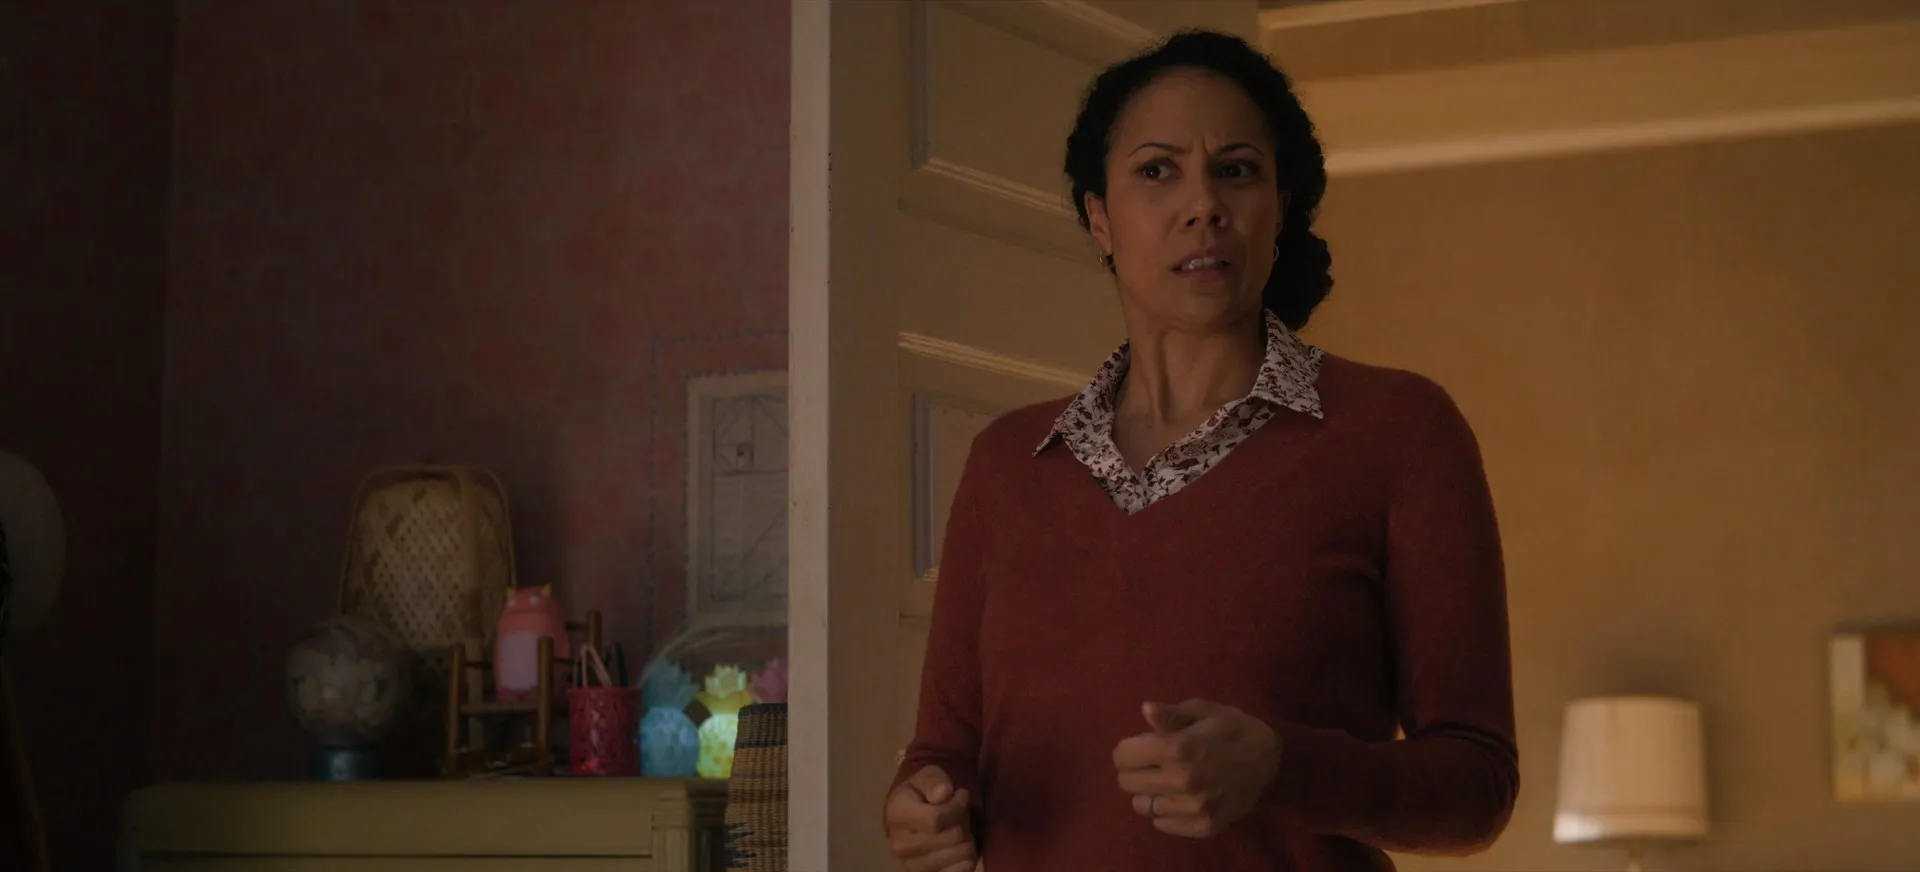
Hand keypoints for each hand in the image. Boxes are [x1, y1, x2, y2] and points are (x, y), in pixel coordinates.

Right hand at [884, 765, 977, 871]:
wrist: (909, 816)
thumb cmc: (920, 793)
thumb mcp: (927, 776)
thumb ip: (934, 781)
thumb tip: (942, 793)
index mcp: (896, 815)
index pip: (936, 819)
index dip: (957, 806)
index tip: (962, 794)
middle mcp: (900, 845)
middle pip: (952, 837)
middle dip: (963, 821)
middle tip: (960, 813)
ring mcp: (911, 865)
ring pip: (959, 855)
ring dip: (966, 839)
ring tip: (957, 828)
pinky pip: (960, 871)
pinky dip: (966, 858)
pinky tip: (958, 846)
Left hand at [1112, 699, 1280, 837]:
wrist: (1272, 760)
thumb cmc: (1233, 728)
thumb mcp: (1203, 711)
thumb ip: (1171, 714)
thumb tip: (1145, 709)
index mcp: (1178, 748)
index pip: (1122, 756)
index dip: (1128, 749)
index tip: (1140, 746)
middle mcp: (1182, 781)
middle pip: (1127, 783)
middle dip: (1135, 770)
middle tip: (1153, 763)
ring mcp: (1193, 807)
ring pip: (1142, 806)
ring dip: (1149, 793)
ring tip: (1167, 780)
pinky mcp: (1203, 825)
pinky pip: (1162, 824)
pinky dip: (1165, 811)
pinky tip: (1180, 797)